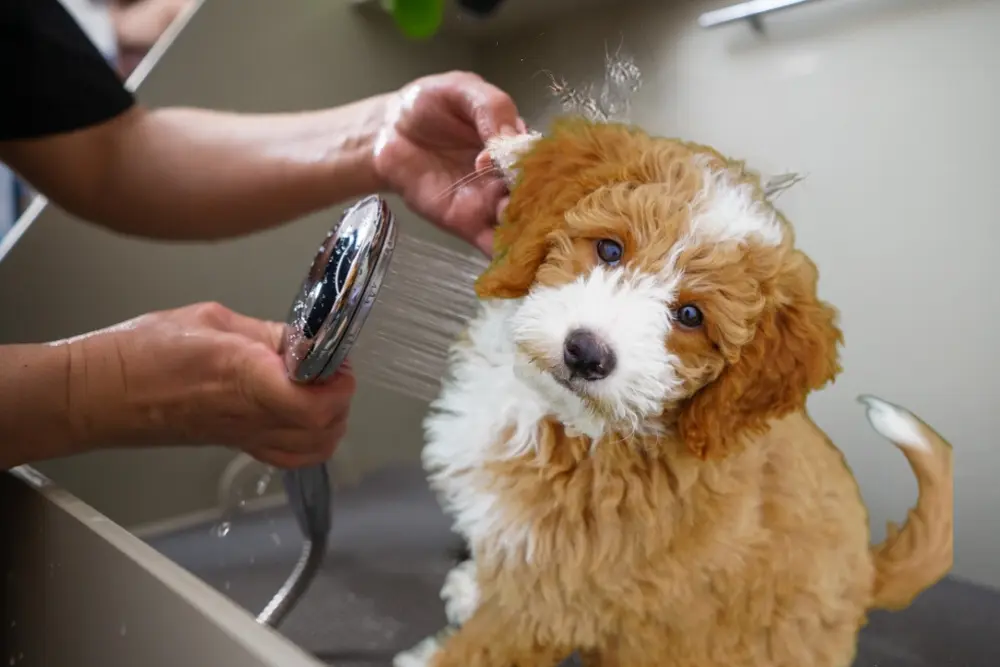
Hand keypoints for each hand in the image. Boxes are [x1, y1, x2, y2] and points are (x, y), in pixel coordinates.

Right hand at [67, 302, 354, 468]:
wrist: (100, 393)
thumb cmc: (142, 352)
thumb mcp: (211, 320)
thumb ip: (266, 332)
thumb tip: (305, 340)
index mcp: (245, 375)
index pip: (313, 402)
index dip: (338, 384)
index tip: (335, 359)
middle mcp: (250, 414)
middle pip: (324, 429)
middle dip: (340, 398)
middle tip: (329, 368)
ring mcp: (244, 436)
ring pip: (314, 449)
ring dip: (330, 419)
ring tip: (317, 387)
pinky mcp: (237, 445)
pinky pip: (289, 455)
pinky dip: (310, 439)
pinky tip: (300, 411)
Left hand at [373, 71, 525, 254]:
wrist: (387, 131)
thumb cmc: (428, 105)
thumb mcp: (462, 90)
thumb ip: (491, 108)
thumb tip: (508, 139)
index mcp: (515, 142)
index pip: (542, 157)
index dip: (542, 163)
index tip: (531, 165)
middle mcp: (509, 176)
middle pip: (537, 195)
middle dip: (541, 202)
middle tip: (529, 201)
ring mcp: (490, 203)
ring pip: (521, 222)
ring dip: (530, 231)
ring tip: (528, 230)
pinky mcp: (467, 225)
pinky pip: (492, 244)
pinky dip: (506, 254)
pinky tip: (516, 259)